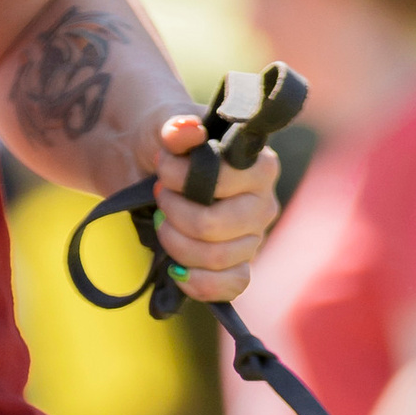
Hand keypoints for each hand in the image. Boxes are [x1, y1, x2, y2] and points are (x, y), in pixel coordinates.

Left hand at [143, 109, 278, 303]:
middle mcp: (263, 204)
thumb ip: (176, 127)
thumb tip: (185, 130)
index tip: (163, 167)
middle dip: (175, 214)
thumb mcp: (166, 127)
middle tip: (160, 197)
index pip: (224, 183)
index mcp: (259, 167)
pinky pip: (231, 286)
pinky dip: (199, 282)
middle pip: (216, 227)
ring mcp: (253, 239)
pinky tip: (176, 269)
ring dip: (176, 243)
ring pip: (217, 259)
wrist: (152, 169)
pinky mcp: (239, 266)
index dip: (184, 179)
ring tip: (162, 221)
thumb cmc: (170, 147)